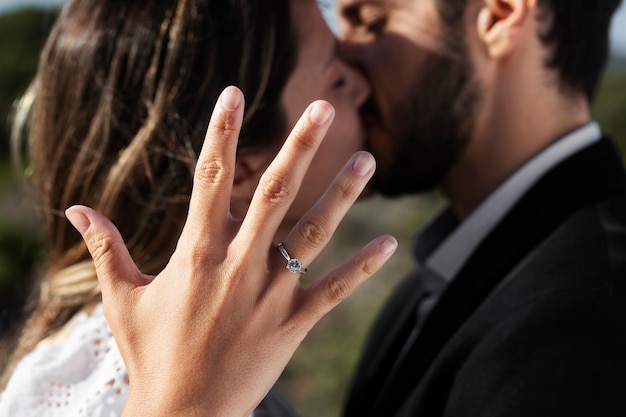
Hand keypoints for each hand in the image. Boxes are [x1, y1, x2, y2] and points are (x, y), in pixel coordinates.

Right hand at [65, 86, 396, 416]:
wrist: (183, 414)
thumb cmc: (151, 354)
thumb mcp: (121, 298)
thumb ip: (105, 249)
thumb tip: (76, 209)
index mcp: (196, 253)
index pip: (210, 179)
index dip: (222, 133)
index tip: (234, 94)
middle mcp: (238, 265)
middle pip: (274, 194)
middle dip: (299, 147)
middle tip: (322, 107)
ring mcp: (270, 294)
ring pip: (313, 234)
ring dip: (341, 195)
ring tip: (366, 158)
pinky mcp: (294, 323)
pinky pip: (335, 290)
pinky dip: (362, 267)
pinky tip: (389, 243)